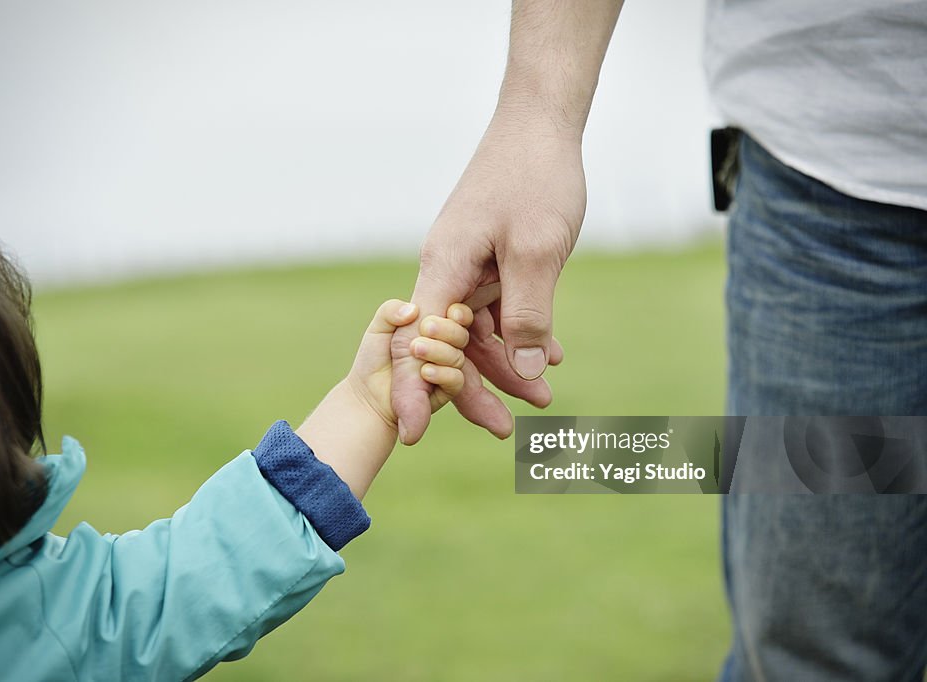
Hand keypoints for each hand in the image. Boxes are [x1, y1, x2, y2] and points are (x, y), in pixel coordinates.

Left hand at [297, 300, 472, 499]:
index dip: (458, 312)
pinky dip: (443, 373)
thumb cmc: (374, 359)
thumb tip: (414, 308)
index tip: (450, 311)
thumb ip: (391, 310)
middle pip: (461, 334)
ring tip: (415, 349)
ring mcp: (447, 369)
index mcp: (434, 328)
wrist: (368, 394)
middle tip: (425, 328)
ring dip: (439, 350)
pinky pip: (456, 380)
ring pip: (458, 356)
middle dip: (446, 329)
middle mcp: (445, 347)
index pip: (458, 315)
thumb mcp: (378, 328)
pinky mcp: (446, 391)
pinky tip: (424, 372)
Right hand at [391, 117, 584, 443]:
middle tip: (503, 429)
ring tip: (544, 395)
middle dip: (473, 387)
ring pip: (476, 330)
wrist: (540, 124)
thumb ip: (527, 314)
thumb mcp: (536, 252)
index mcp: (443, 268)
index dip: (414, 391)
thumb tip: (522, 370)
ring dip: (508, 361)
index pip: (418, 344)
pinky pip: (496, 308)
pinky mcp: (487, 260)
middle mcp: (446, 270)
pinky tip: (549, 354)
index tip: (414, 432)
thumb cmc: (535, 178)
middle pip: (448, 344)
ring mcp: (466, 265)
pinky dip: (519, 330)